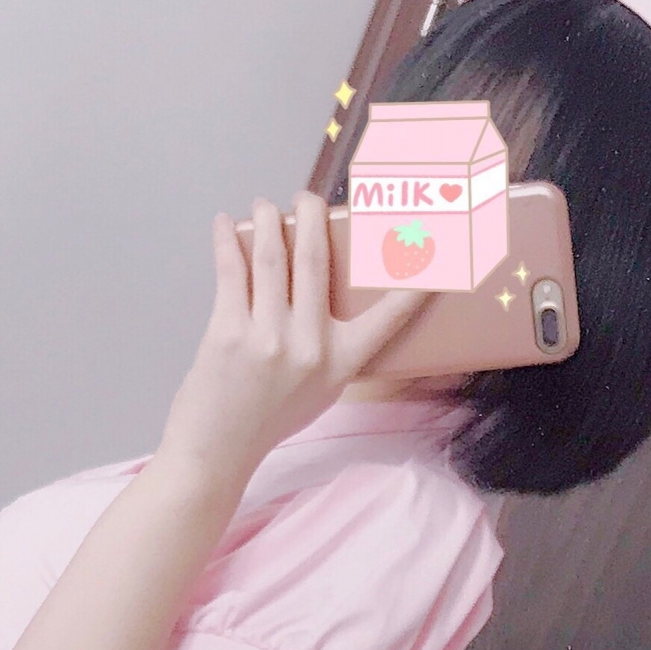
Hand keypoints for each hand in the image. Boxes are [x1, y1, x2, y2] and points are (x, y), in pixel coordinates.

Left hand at [156, 192, 434, 480]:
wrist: (218, 452)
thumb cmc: (268, 421)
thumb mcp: (319, 392)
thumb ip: (330, 348)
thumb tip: (321, 290)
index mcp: (340, 363)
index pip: (388, 315)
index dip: (412, 277)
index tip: (433, 249)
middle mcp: (309, 347)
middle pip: (315, 259)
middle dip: (310, 215)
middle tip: (305, 197)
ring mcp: (268, 338)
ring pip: (271, 256)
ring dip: (266, 220)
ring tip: (263, 206)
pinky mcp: (228, 332)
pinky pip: (230, 270)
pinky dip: (226, 240)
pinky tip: (223, 224)